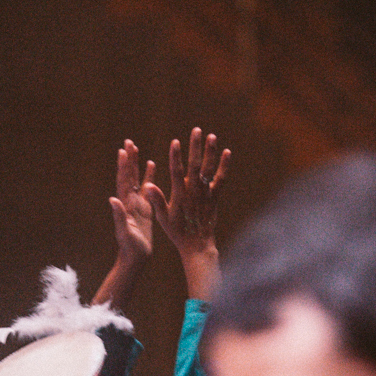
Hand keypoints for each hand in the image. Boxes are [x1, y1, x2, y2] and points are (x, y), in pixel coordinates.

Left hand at [108, 140, 157, 264]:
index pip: (124, 182)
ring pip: (136, 180)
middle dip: (128, 159)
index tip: (123, 150)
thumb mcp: (124, 232)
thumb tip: (112, 199)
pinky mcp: (145, 209)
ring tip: (136, 148)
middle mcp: (129, 202)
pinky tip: (152, 165)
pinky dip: (148, 176)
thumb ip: (118, 216)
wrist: (135, 258)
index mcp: (125, 205)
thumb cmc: (130, 248)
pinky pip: (146, 189)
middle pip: (128, 176)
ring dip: (136, 164)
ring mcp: (137, 205)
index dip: (124, 166)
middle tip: (128, 142)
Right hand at [148, 127, 229, 254]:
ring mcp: (206, 193)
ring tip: (212, 136)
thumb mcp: (163, 218)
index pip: (177, 172)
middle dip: (195, 147)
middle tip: (197, 130)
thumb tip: (147, 185)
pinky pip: (221, 178)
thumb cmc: (178, 232)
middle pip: (195, 165)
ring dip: (210, 152)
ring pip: (209, 169)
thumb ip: (157, 200)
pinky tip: (227, 152)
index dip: (176, 156)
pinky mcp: (215, 196)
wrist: (198, 245)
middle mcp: (194, 192)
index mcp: (180, 195)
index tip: (175, 142)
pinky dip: (224, 165)